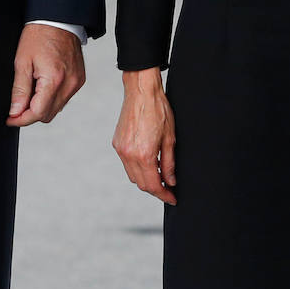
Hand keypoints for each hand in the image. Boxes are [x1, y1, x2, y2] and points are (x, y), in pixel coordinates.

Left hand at [6, 24, 84, 126]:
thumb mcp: (22, 61)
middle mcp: (69, 84)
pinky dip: (52, 98)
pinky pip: (64, 98)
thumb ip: (19, 90)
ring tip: (31, 90)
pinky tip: (43, 85)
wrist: (58, 19)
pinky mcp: (79, 79)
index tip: (10, 118)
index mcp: (54, 79)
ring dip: (42, 106)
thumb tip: (15, 112)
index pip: (37, 113)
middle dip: (30, 114)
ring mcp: (76, 82)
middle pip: (47, 115)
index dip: (21, 119)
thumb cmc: (39, 35)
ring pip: (56, 109)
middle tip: (17, 105)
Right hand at [112, 68, 176, 205]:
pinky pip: (126, 164)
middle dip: (155, 189)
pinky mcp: (116, 143)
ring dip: (145, 179)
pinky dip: (137, 168)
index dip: (164, 195)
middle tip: (168, 187)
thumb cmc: (158, 110)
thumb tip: (170, 181)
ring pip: (132, 176)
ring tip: (159, 174)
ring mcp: (121, 149)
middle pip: (141, 184)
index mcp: (144, 155)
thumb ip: (169, 163)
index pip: (153, 186)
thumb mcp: (170, 138)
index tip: (173, 198)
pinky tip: (147, 161)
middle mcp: (129, 155)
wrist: (141, 90)